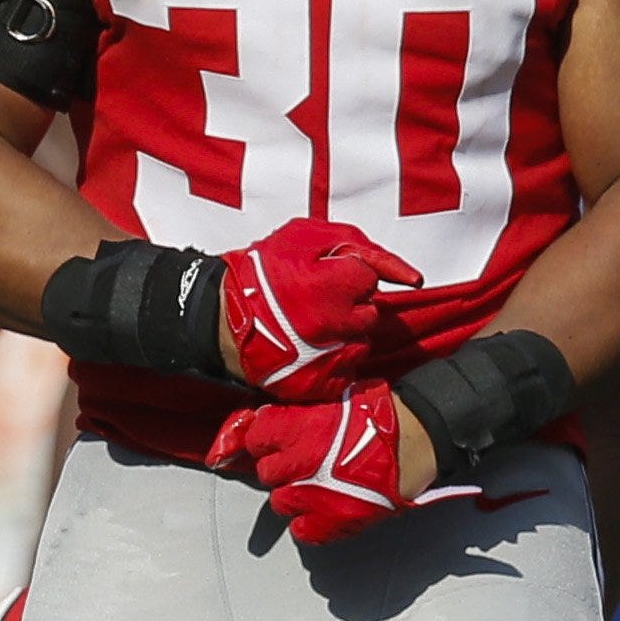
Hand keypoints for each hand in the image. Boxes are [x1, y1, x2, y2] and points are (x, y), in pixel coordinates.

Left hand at [210, 385, 438, 544]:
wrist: (415, 442)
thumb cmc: (380, 415)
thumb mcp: (335, 398)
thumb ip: (303, 411)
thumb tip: (279, 415)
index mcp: (296, 429)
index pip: (256, 437)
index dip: (265, 439)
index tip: (274, 439)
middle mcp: (297, 463)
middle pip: (266, 472)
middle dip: (280, 468)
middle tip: (299, 464)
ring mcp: (311, 496)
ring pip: (279, 502)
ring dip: (292, 495)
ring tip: (312, 487)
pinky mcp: (330, 522)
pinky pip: (301, 531)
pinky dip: (308, 524)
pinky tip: (321, 511)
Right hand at [220, 219, 420, 396]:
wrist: (221, 320)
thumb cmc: (261, 272)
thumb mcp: (303, 236)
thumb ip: (355, 243)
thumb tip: (399, 272)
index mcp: (332, 287)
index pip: (369, 279)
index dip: (349, 276)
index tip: (328, 278)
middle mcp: (335, 326)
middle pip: (369, 314)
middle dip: (351, 305)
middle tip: (318, 302)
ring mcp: (329, 358)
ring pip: (361, 343)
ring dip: (345, 333)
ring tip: (312, 327)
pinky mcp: (320, 385)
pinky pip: (347, 371)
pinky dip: (335, 360)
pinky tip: (312, 349)